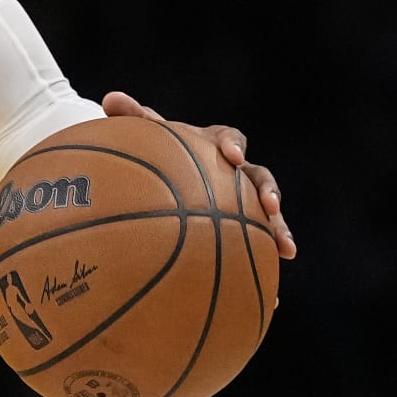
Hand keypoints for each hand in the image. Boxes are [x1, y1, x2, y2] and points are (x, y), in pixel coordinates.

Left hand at [102, 91, 296, 260]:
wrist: (164, 172)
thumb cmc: (156, 150)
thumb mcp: (144, 134)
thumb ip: (131, 116)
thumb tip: (110, 98)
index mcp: (216, 144)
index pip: (230, 139)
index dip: (234, 146)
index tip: (231, 156)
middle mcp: (235, 172)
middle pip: (260, 178)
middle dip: (269, 191)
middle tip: (271, 205)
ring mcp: (242, 201)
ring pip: (267, 215)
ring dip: (278, 230)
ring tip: (286, 250)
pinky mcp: (242, 230)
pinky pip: (256, 249)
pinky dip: (263, 271)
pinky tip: (272, 299)